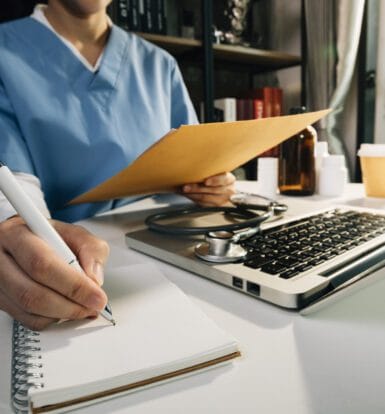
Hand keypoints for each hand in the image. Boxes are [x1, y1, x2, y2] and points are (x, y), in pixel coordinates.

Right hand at [0, 216, 109, 330]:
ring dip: (63, 314)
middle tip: (93, 306)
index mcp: (16, 234)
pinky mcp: (0, 300)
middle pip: (32, 293)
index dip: (73, 284)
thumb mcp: (76, 233)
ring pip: (28, 309)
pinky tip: (67, 310)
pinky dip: (52, 319)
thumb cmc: (51, 237)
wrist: (30, 241)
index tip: (96, 295)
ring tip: (84, 308)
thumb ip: (91, 249)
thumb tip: (94, 279)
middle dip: (70, 305)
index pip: (42, 264)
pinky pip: (26, 319)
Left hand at [181, 172, 235, 205]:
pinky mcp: (215, 208)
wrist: (228, 193)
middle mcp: (228, 191)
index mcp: (229, 180)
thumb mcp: (220, 173)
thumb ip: (211, 171)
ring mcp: (223, 201)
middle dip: (197, 188)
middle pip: (212, 190)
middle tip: (185, 187)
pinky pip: (203, 204)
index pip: (223, 179)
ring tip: (183, 191)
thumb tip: (194, 167)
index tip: (206, 182)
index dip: (214, 181)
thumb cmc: (221, 180)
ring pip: (206, 198)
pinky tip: (187, 195)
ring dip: (192, 194)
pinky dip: (193, 199)